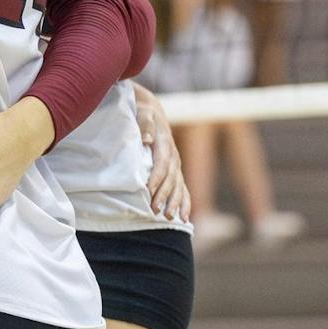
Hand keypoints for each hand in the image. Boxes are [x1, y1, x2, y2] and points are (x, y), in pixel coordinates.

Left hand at [133, 82, 190, 221]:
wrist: (152, 110)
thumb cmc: (143, 112)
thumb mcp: (142, 113)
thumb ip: (144, 125)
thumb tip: (146, 140)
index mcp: (165, 144)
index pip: (162, 165)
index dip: (156, 179)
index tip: (149, 192)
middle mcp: (173, 156)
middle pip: (171, 180)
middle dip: (164, 196)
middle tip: (156, 212)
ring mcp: (176, 164)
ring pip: (178, 187)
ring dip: (175, 203)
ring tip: (170, 218)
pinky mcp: (176, 170)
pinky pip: (183, 189)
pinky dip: (184, 203)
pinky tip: (184, 218)